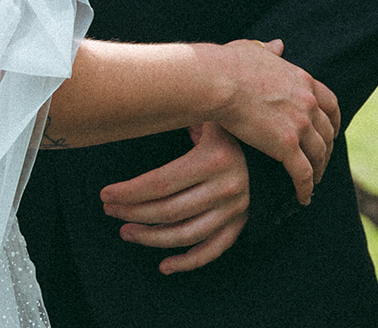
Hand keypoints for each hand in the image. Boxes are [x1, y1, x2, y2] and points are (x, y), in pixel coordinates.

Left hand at [100, 123, 249, 273]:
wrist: (272, 142)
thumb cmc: (228, 123)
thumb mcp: (207, 114)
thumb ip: (179, 114)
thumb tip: (140, 112)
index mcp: (214, 159)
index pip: (161, 183)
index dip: (130, 192)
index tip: (106, 194)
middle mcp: (227, 188)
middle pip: (169, 210)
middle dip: (133, 212)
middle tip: (109, 210)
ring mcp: (236, 210)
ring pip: (187, 235)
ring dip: (151, 238)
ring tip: (126, 232)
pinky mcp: (242, 224)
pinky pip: (213, 250)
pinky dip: (188, 262)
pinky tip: (164, 266)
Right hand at [208, 39, 338, 205]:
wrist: (217, 81)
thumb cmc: (227, 63)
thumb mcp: (252, 50)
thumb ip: (269, 51)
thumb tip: (279, 45)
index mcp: (302, 80)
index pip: (330, 103)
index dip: (333, 120)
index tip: (331, 131)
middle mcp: (308, 103)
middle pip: (327, 132)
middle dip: (327, 147)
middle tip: (321, 159)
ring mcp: (300, 125)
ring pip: (319, 154)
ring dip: (319, 170)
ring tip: (313, 181)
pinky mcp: (287, 146)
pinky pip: (303, 173)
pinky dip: (306, 188)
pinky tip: (303, 198)